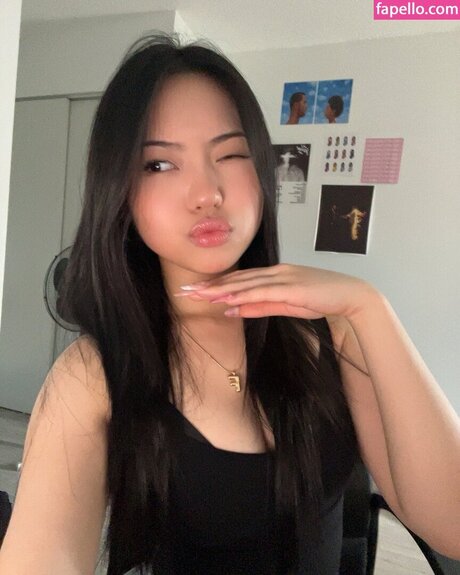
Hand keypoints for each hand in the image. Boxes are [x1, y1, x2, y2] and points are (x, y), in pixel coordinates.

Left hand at [175, 263, 377, 319]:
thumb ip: (259, 307)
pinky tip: (226, 301)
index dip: (216, 285)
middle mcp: (275, 272)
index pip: (239, 279)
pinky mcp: (291, 287)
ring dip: (219, 290)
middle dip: (209, 286)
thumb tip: (231, 311)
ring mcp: (283, 277)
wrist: (350, 295)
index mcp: (274, 274)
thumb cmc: (320, 299)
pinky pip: (261, 292)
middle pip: (236, 279)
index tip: (195, 290)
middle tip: (185, 291)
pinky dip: (242, 296)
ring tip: (197, 296)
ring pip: (244, 284)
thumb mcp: (286, 305)